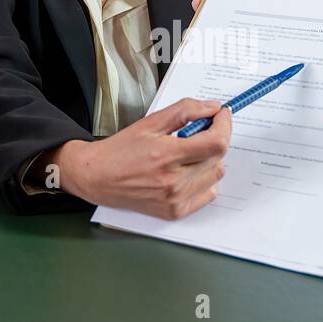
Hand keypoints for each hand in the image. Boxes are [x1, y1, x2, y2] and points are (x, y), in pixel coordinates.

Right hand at [54, 98, 231, 218]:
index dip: (224, 125)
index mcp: (167, 155)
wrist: (97, 177)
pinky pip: (208, 194)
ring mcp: (175, 200)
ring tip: (189, 154)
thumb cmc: (121, 150)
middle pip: (218, 158)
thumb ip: (184, 111)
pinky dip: (204, 180)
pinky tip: (187, 172)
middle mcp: (173, 181)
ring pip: (215, 176)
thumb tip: (212, 108)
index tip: (221, 115)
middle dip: (215, 139)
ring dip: (209, 160)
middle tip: (201, 131)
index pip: (216, 143)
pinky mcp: (175, 212)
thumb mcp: (150, 122)